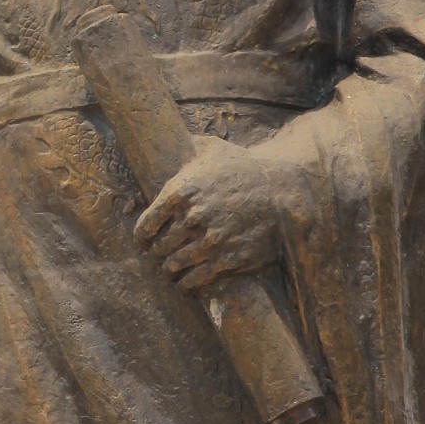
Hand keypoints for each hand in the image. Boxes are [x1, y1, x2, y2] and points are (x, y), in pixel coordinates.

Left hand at [135, 134, 288, 292]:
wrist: (282, 190)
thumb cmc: (243, 168)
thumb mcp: (212, 149)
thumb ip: (185, 148)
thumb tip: (162, 140)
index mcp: (181, 192)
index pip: (146, 225)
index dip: (142, 236)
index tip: (145, 240)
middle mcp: (193, 218)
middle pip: (159, 247)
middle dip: (157, 252)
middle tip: (160, 254)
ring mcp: (211, 240)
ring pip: (175, 264)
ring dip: (170, 269)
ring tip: (171, 269)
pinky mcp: (229, 258)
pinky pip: (197, 278)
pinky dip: (186, 283)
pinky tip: (185, 282)